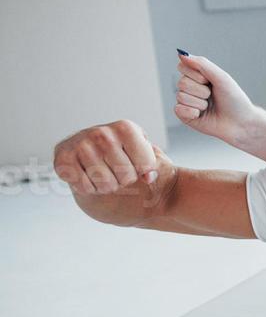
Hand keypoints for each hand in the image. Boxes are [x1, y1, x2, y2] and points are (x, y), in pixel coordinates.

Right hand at [53, 119, 172, 199]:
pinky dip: (88, 188)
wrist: (89, 152)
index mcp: (125, 127)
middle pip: (125, 176)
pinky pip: (84, 187)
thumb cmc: (122, 153)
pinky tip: (87, 176)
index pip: (145, 165)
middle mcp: (102, 132)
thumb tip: (149, 178)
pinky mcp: (62, 157)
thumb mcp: (143, 153)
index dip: (142, 172)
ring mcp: (80, 144)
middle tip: (116, 171)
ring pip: (105, 184)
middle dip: (124, 180)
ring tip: (103, 173)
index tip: (136, 165)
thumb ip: (152, 166)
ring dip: (106, 186)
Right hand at [173, 52, 260, 144]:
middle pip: (181, 82)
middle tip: (212, 96)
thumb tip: (181, 53)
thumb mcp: (221, 77)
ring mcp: (187, 102)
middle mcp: (191, 88)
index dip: (197, 75)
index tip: (211, 81)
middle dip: (201, 90)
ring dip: (200, 103)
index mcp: (198, 76)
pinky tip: (201, 115)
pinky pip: (178, 110)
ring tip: (210, 106)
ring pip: (181, 96)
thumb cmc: (234, 99)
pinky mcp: (185, 116)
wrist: (241, 123)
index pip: (182, 67)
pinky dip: (192, 113)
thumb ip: (202, 64)